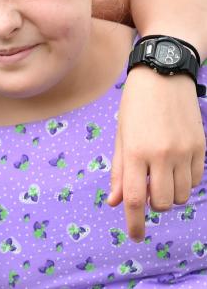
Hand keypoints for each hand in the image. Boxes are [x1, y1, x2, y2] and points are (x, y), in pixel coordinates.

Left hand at [107, 66, 204, 241]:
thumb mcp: (120, 135)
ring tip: (160, 175)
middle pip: (162, 202)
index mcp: (135, 152)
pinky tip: (175, 167)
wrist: (164, 75)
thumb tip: (114, 202)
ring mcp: (184, 152)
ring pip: (181, 195)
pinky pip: (196, 180)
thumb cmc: (135, 105)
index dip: (133, 222)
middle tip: (147, 190)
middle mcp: (161, 155)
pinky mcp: (201, 148)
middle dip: (154, 205)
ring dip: (170, 194)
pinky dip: (185, 182)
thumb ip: (118, 171)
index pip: (134, 198)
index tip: (135, 236)